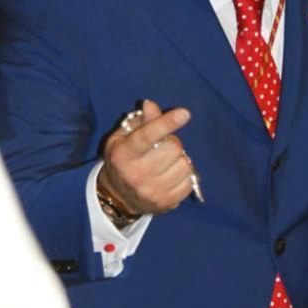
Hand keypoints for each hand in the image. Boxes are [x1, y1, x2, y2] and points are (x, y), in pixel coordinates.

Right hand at [98, 99, 192, 214]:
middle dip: (172, 142)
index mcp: (124, 155)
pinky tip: (172, 174)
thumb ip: (140, 121)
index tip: (185, 113)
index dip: (166, 123)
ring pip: (184, 164)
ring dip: (179, 159)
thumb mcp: (123, 137)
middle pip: (173, 147)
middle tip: (163, 146)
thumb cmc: (123, 160)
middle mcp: (136, 174)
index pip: (147, 136)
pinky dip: (184, 174)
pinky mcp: (166, 202)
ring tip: (167, 162)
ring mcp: (152, 191)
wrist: (118, 197)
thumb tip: (151, 105)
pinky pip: (189, 181)